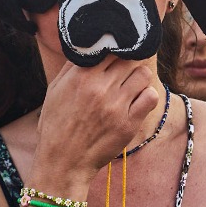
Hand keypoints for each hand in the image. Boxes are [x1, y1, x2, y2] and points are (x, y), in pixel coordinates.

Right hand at [34, 58, 159, 182]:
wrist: (62, 162)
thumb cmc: (56, 125)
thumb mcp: (54, 90)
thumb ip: (72, 66)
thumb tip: (87, 45)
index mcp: (81, 76)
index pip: (110, 47)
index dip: (114, 49)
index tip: (114, 56)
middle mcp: (100, 87)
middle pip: (129, 59)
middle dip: (127, 63)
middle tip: (122, 73)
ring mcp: (116, 105)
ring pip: (143, 74)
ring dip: (138, 78)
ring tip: (129, 87)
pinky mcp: (129, 123)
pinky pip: (151, 97)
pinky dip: (147, 95)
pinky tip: (136, 101)